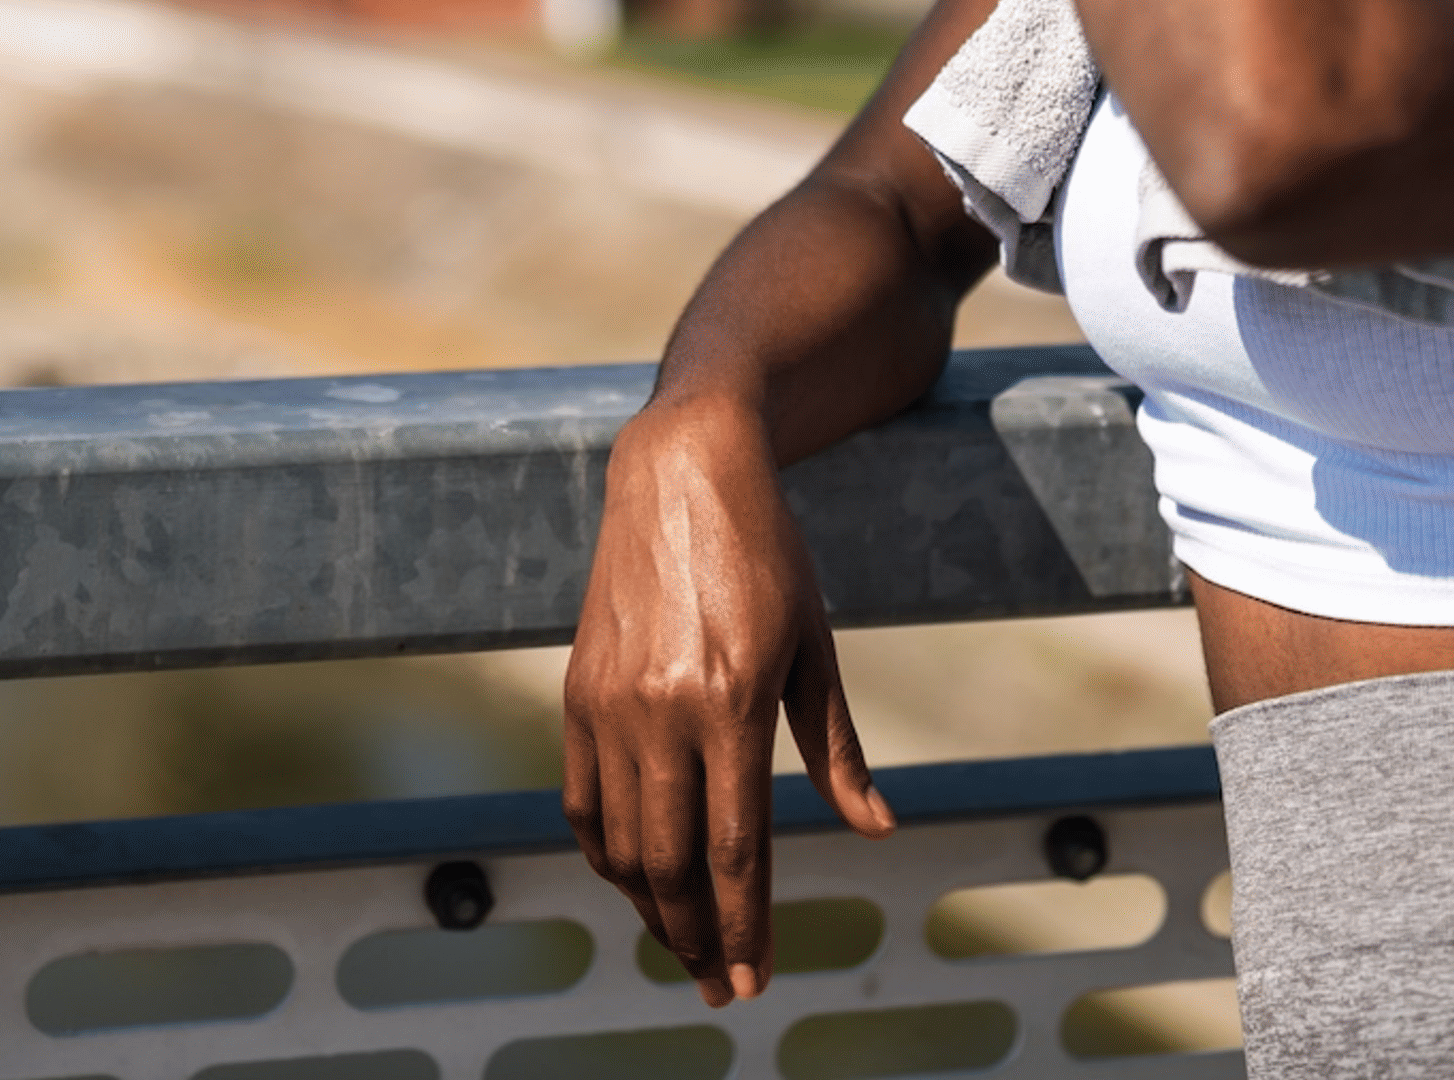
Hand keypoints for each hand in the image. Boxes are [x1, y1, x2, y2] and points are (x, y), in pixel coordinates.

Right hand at [563, 396, 894, 1004]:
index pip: (733, 847)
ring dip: (649, 906)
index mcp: (733, 700)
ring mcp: (610, 702)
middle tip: (719, 982)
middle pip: (669, 861)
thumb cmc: (765, 553)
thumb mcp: (815, 644)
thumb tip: (877, 827)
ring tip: (682, 941)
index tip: (754, 979)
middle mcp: (662, 710)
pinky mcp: (577, 690)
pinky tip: (632, 876)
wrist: (680, 470)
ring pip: (618, 841)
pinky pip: (580, 798)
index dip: (745, 923)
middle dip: (696, 935)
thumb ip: (836, 746)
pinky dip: (604, 852)